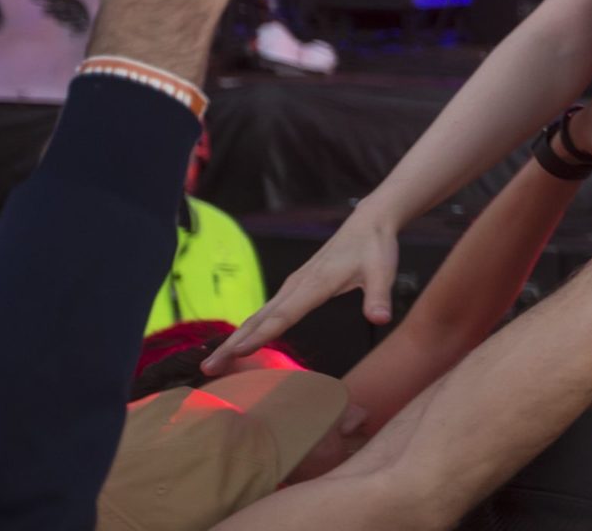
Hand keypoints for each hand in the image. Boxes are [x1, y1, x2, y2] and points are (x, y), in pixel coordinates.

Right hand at [204, 202, 400, 371]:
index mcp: (315, 284)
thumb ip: (379, 296)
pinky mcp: (295, 286)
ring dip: (235, 338)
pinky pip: (266, 311)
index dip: (260, 335)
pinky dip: (249, 329)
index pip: (283, 315)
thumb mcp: (383, 271)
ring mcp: (293, 285)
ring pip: (258, 315)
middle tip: (208, 368)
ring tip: (214, 362)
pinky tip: (240, 343)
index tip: (237, 353)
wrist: (369, 223)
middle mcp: (297, 285)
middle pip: (259, 318)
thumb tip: (381, 318)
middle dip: (232, 344)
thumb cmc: (375, 247)